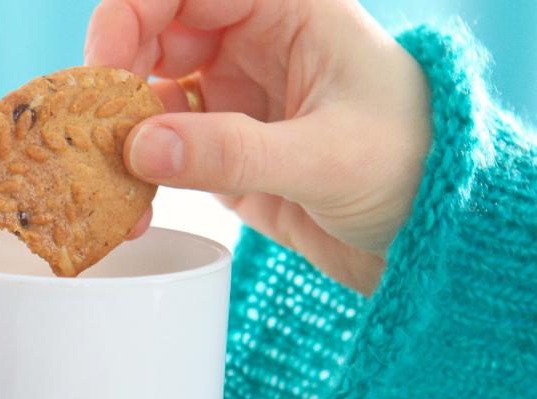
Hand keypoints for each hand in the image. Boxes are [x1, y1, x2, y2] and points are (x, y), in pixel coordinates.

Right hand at [85, 0, 431, 292]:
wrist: (445, 237)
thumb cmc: (418, 167)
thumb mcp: (327, 158)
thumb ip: (232, 152)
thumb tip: (139, 150)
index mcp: (290, 10)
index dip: (132, 14)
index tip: (105, 65)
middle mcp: (255, 45)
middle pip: (151, 37)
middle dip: (113, 81)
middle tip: (92, 135)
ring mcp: (236, 98)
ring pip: (147, 97)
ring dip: (119, 136)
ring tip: (108, 184)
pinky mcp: (225, 153)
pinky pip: (161, 151)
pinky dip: (137, 177)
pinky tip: (131, 210)